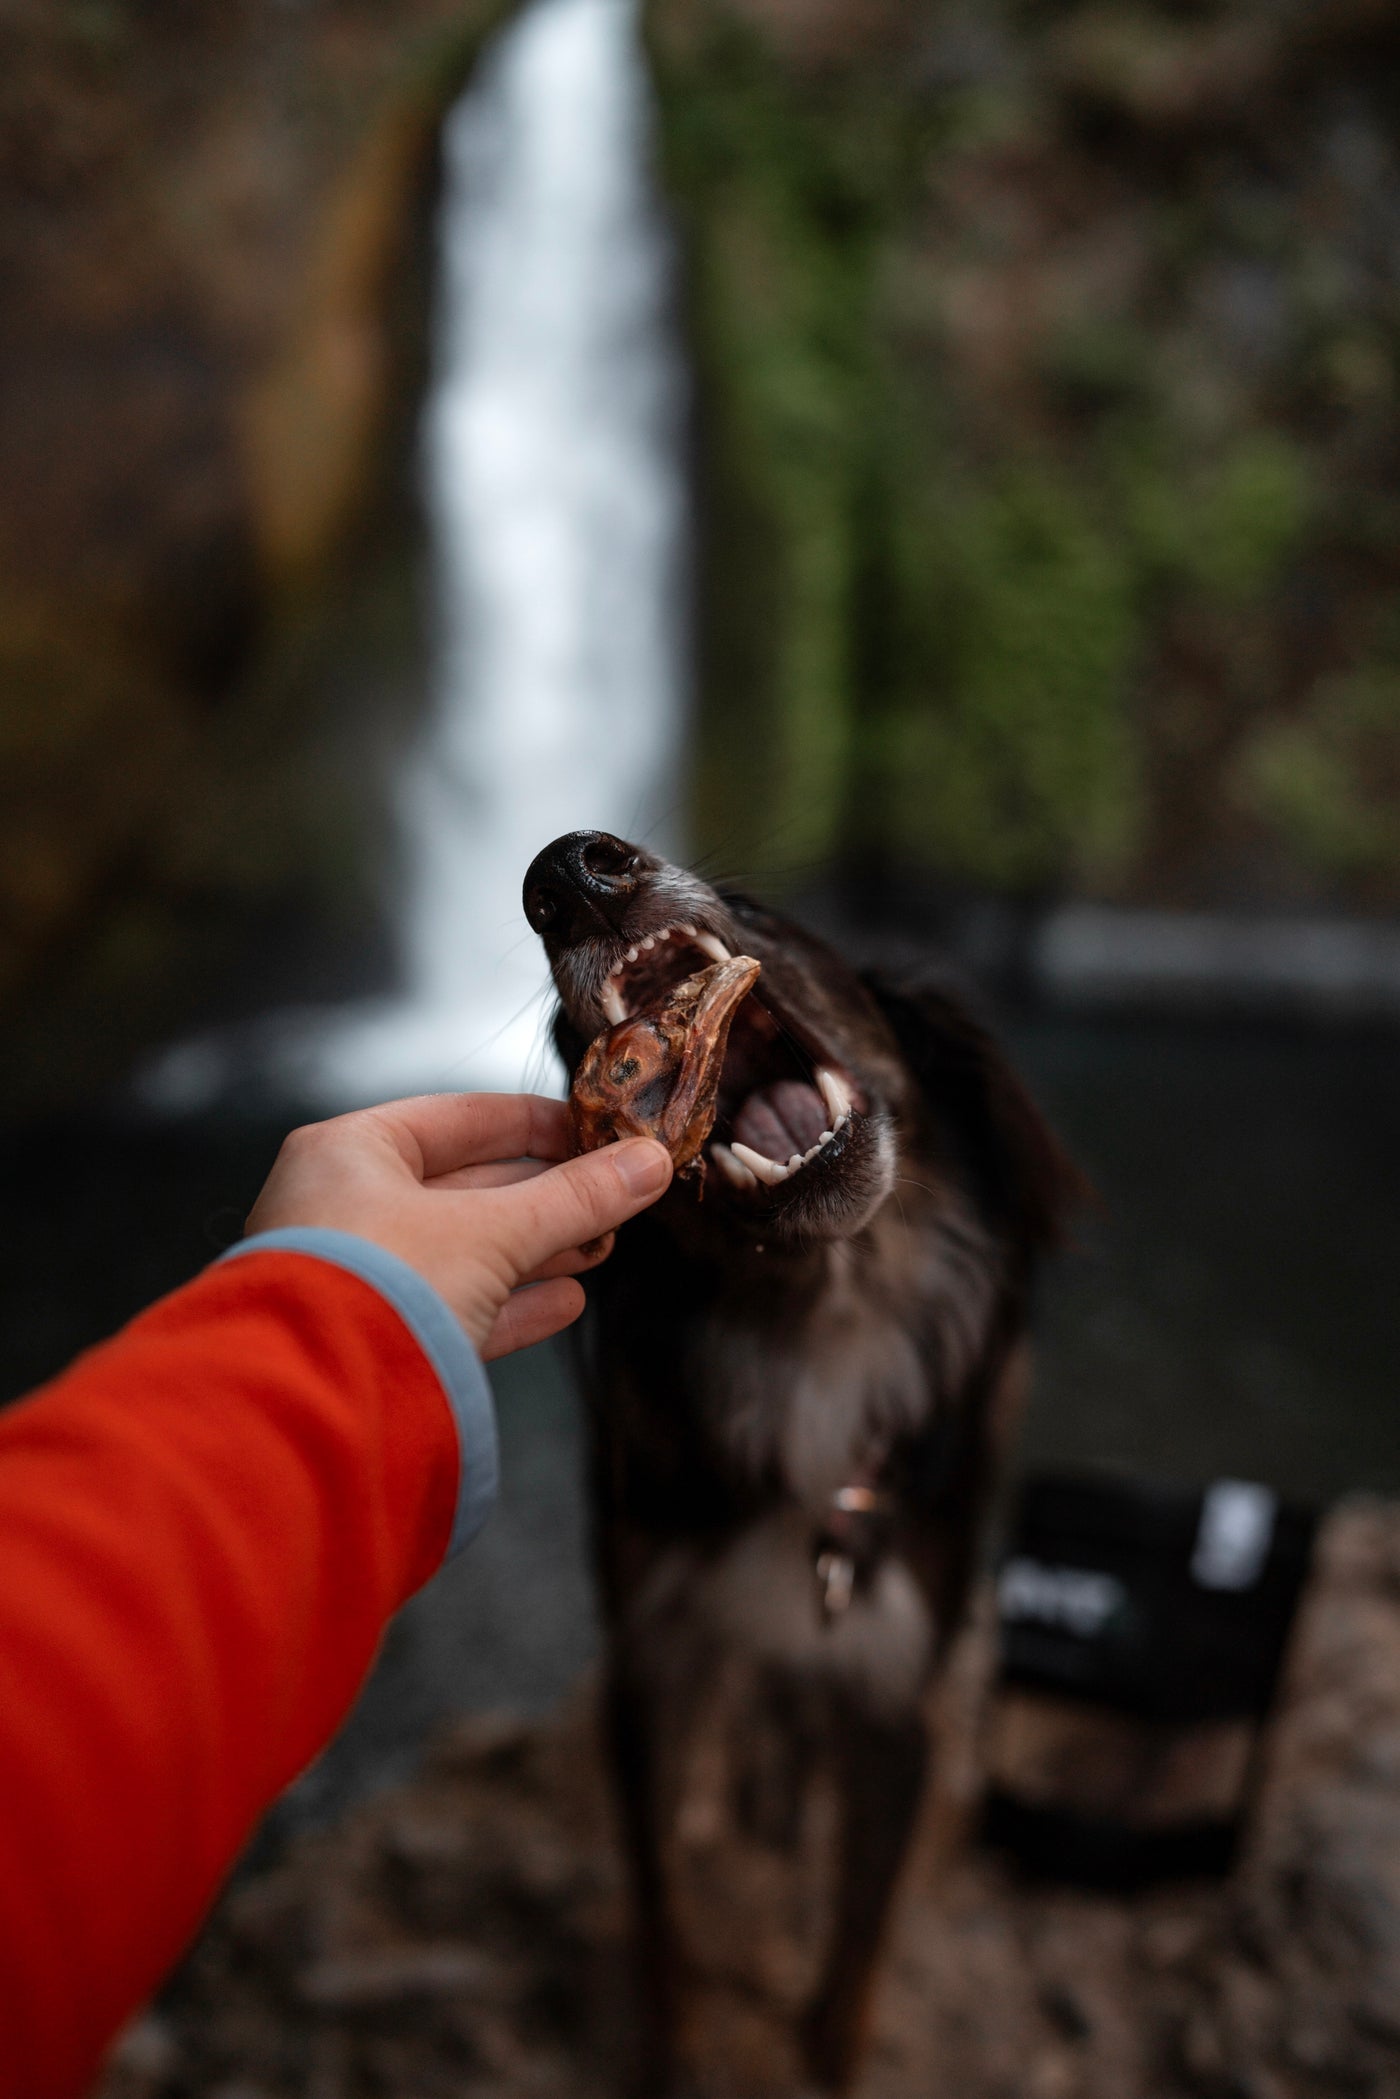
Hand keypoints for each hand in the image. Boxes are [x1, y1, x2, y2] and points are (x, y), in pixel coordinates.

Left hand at [245, 1093, 671, 1359]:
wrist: (317, 1405)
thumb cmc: (380, 1288)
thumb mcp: (495, 1231)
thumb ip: (577, 1197)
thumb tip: (650, 1163)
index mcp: (349, 1153)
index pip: (459, 1119)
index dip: (535, 1124)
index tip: (597, 1131)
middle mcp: (341, 1208)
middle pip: (465, 1187)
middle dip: (545, 1196)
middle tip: (610, 1194)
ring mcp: (355, 1276)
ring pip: (463, 1251)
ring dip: (536, 1250)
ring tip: (599, 1246)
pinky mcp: (373, 1338)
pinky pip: (452, 1307)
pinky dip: (509, 1302)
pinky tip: (563, 1301)